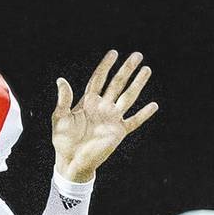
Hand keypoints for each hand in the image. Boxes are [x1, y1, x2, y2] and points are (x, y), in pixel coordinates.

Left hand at [52, 50, 158, 182]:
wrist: (71, 161)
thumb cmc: (63, 141)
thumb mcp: (59, 117)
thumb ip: (63, 99)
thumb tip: (61, 80)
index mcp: (88, 102)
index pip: (99, 79)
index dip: (105, 66)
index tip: (113, 53)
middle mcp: (102, 107)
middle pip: (117, 83)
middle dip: (126, 69)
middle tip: (137, 55)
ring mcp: (111, 118)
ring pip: (128, 97)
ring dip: (137, 84)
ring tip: (146, 70)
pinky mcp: (118, 132)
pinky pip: (134, 121)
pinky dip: (143, 114)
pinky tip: (153, 105)